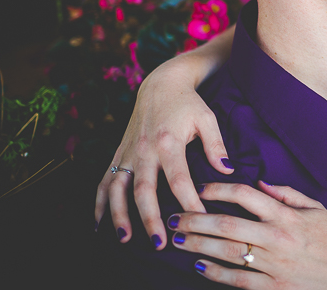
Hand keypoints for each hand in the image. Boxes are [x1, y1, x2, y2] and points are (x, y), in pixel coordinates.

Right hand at [94, 58, 232, 246]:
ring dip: (119, 215)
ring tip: (125, 239)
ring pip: (117, 188)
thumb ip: (216, 145)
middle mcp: (144, 149)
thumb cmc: (188, 103)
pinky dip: (99, 203)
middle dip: (150, 217)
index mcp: (168, 141)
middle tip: (160, 243)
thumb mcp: (207, 118)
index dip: (189, 202)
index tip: (199, 220)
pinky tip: (100, 224)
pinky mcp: (119, 154)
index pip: (179, 179)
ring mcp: (128, 153)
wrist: (160, 84)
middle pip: (144, 189)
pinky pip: (104, 181)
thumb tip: (227, 170)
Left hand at [169, 182, 326, 288]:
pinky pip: (237, 279)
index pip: (244, 195)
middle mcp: (275, 237)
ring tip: (177, 240)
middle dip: (195, 220)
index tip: (200, 189)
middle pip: (226, 224)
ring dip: (197, 245)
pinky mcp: (273, 286)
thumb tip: (259, 182)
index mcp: (285, 215)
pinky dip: (215, 272)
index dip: (218, 190)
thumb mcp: (315, 207)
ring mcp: (273, 264)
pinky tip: (199, 265)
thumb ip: (286, 193)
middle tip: (174, 218)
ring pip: (226, 252)